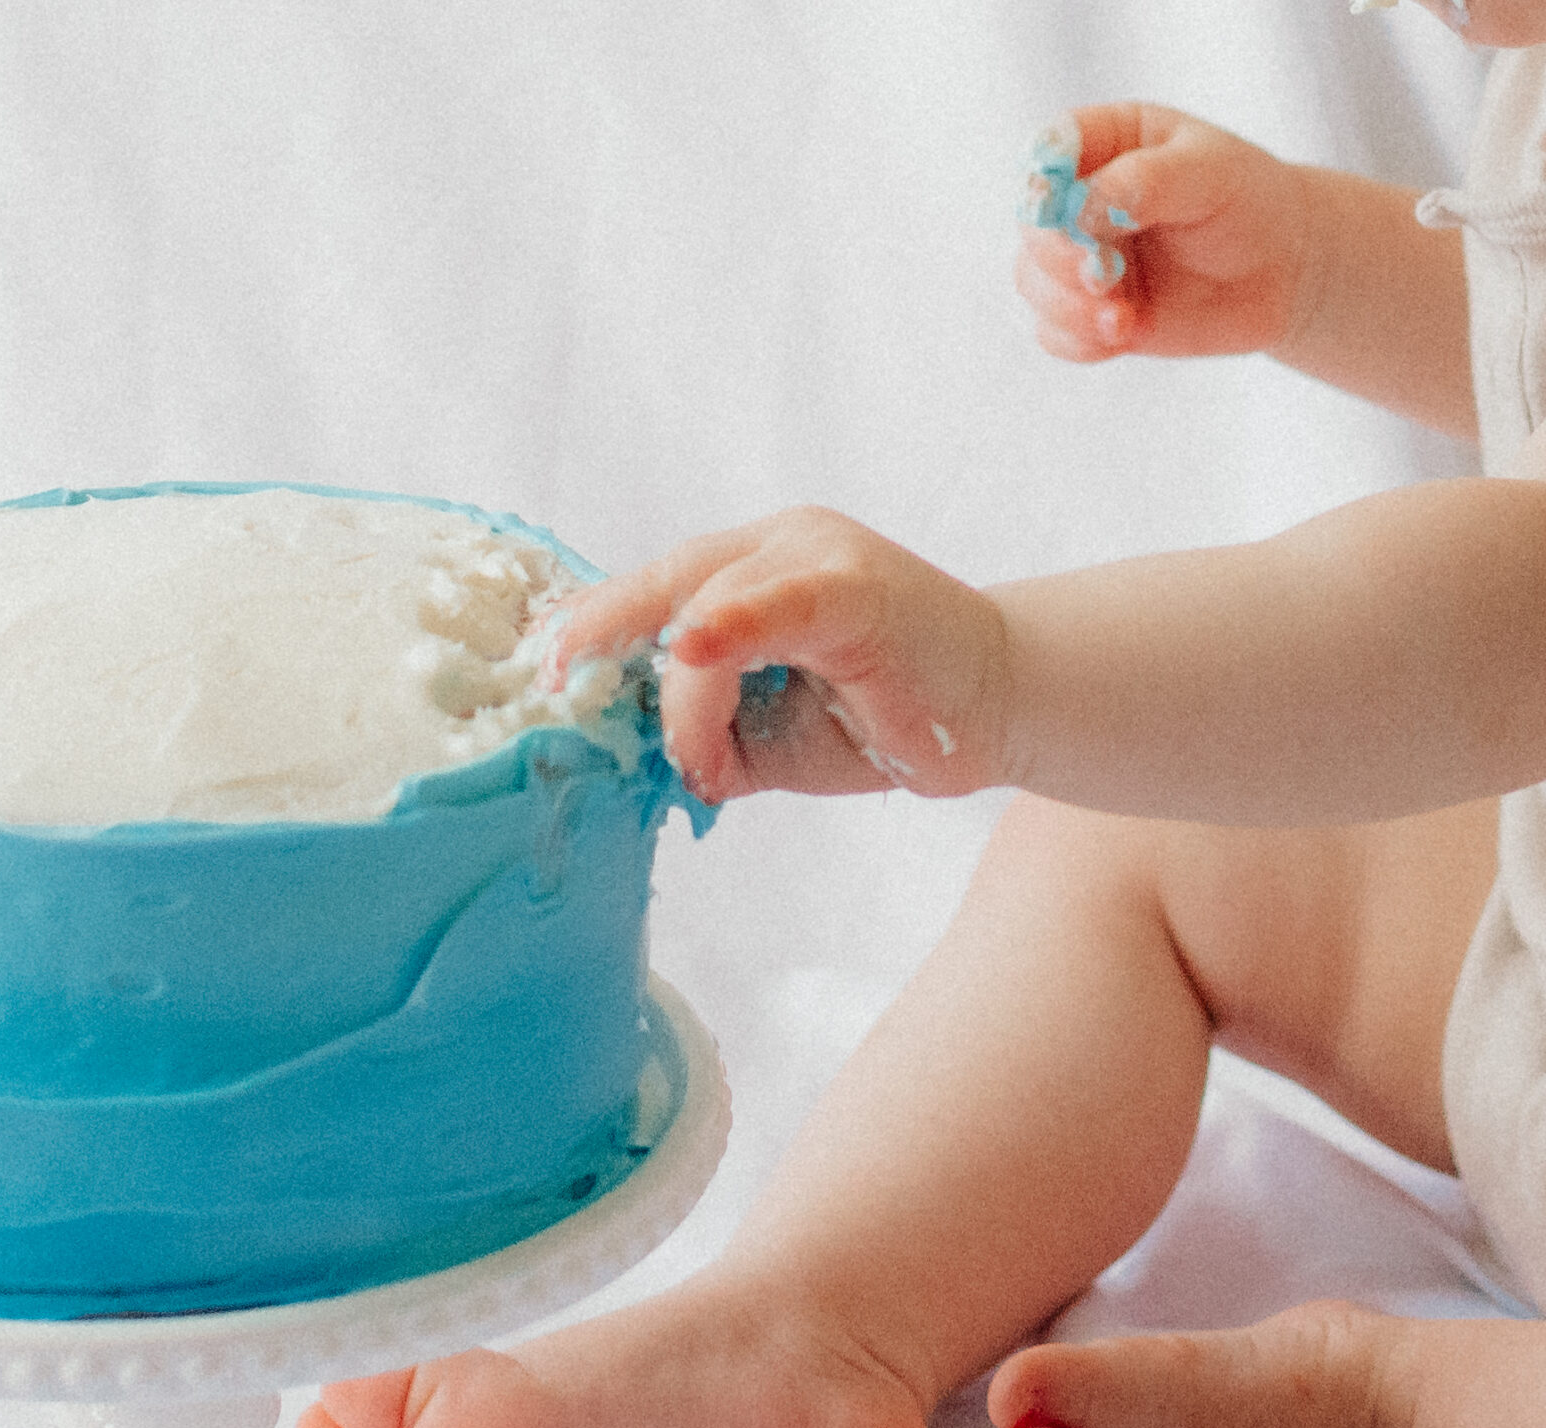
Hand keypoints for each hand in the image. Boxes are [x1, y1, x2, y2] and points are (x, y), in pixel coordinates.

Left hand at [553, 509, 1007, 802]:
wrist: (1006, 707)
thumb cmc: (890, 720)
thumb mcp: (771, 737)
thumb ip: (706, 734)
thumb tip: (632, 761)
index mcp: (750, 570)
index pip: (652, 592)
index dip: (593, 632)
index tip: (538, 676)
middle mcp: (778, 545)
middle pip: (665, 582)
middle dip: (600, 633)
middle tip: (551, 684)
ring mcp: (817, 557)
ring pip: (707, 603)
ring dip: (687, 696)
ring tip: (707, 764)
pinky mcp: (857, 588)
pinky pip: (779, 602)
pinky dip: (731, 625)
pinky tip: (694, 646)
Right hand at [1017, 104, 1315, 364]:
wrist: (1285, 269)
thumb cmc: (1248, 202)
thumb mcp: (1210, 172)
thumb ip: (1147, 181)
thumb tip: (1085, 208)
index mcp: (1106, 143)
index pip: (1048, 151)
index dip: (1041, 181)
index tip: (1056, 208)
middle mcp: (1081, 200)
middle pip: (1033, 223)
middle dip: (1057, 255)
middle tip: (1099, 275)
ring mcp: (1084, 258)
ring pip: (1033, 282)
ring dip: (1066, 305)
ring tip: (1120, 321)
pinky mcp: (1095, 312)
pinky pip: (1056, 333)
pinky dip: (1078, 341)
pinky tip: (1121, 337)